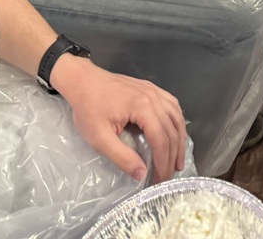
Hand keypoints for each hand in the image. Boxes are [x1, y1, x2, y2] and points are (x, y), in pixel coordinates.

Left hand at [51, 56, 186, 182]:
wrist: (82, 80)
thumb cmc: (88, 108)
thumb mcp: (99, 138)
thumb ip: (122, 157)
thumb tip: (141, 174)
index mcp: (142, 107)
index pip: (161, 139)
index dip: (163, 163)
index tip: (160, 181)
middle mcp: (153, 96)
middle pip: (171, 129)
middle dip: (172, 156)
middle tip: (168, 176)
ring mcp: (153, 90)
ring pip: (176, 116)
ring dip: (179, 140)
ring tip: (178, 159)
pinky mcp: (150, 88)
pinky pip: (172, 105)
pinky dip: (177, 122)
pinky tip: (176, 132)